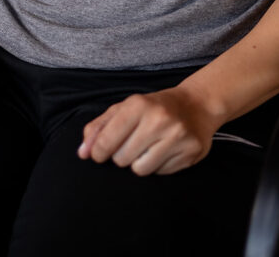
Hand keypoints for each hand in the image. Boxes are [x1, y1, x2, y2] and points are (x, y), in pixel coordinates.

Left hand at [77, 86, 217, 175]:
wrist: (196, 105)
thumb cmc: (153, 107)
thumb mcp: (124, 108)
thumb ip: (99, 128)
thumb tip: (82, 153)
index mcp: (138, 105)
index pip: (106, 141)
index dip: (98, 152)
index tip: (100, 154)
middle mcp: (158, 119)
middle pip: (122, 159)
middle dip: (122, 155)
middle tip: (133, 143)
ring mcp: (177, 136)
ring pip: (140, 170)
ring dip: (139, 163)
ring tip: (148, 148)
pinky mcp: (191, 152)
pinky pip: (161, 174)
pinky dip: (158, 166)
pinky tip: (164, 151)